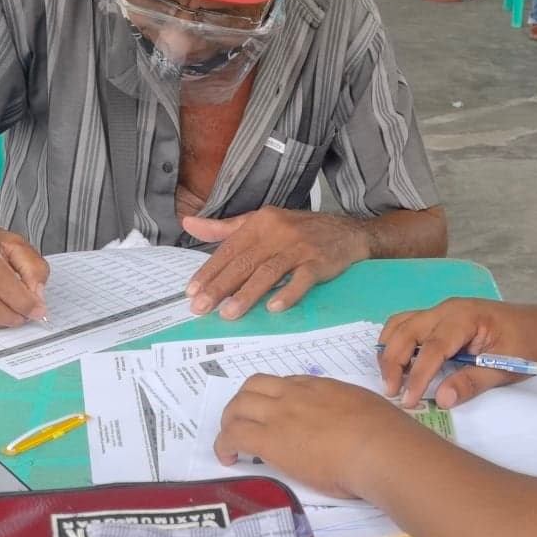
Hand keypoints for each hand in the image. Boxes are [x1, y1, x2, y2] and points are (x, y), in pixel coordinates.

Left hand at [178, 208, 366, 318]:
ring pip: (268, 272)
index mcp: (260, 222)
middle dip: (220, 287)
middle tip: (201, 308)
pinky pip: (302, 279)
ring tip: (229, 314)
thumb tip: (188, 224)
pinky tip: (274, 309)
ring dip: (247, 294)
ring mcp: (300, 247)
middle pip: (244, 262)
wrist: (348, 231)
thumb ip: (225, 228)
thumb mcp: (262, 222)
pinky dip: (288, 294)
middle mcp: (278, 232)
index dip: (210, 271)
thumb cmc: (299, 230)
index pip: (229, 249)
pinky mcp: (320, 262)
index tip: (192, 291)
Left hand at [214, 374, 423, 499]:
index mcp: (321, 387)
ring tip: (231, 443)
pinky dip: (224, 445)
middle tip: (244, 424)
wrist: (379, 449)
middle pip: (253, 387)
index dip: (273, 399)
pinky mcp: (270, 441)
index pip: (285, 384)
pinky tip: (228, 458)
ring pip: (237, 406)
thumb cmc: (385, 435)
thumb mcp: (367, 409)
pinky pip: (233, 436)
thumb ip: (351, 412)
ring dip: (229, 422)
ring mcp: (280, 415)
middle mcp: (295, 395)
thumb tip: (352, 425)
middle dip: (243, 404)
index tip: (275, 416)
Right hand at [377, 297, 536, 407]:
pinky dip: (396, 342)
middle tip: (391, 393)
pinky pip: (408, 324)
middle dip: (393, 363)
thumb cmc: (526, 346)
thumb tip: (441, 400)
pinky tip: (398, 364)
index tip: (408, 401)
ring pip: (401, 324)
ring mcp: (441, 310)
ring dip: (390, 350)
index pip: (432, 348)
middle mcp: (447, 308)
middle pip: (407, 331)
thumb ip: (472, 382)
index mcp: (465, 317)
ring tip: (390, 379)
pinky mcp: (440, 317)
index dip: (417, 376)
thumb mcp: (505, 368)